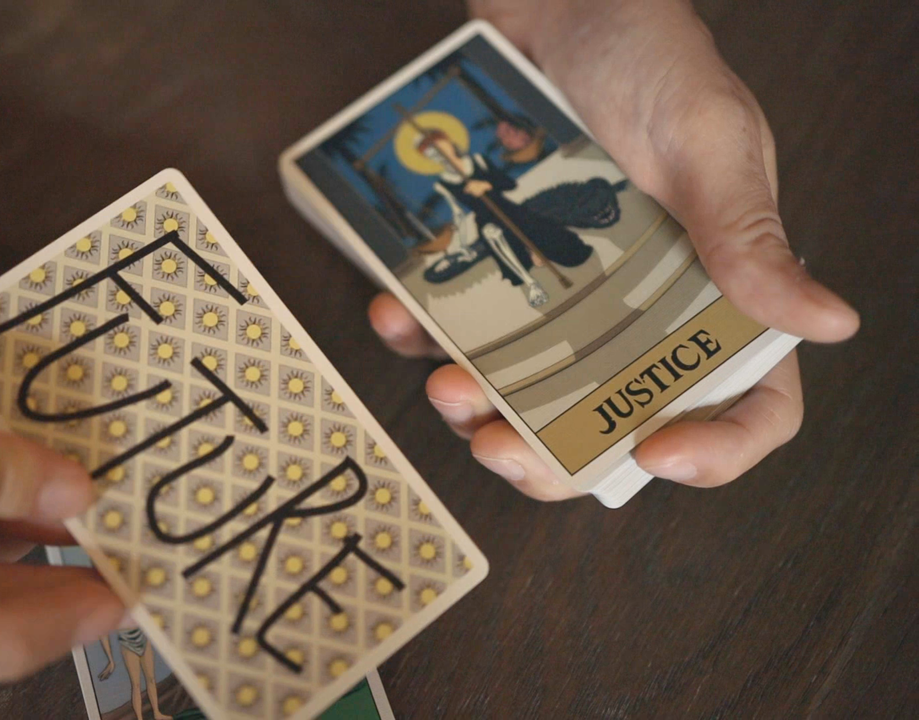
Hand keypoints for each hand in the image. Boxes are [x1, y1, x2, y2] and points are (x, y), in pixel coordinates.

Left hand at [370, 0, 858, 498]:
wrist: (551, 1)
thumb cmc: (646, 54)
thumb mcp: (707, 139)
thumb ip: (749, 236)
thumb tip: (827, 323)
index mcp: (718, 286)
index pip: (744, 394)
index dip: (717, 448)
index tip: (656, 455)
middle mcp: (637, 306)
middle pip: (609, 420)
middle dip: (553, 455)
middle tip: (502, 444)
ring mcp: (559, 292)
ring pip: (522, 390)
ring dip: (476, 408)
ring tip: (445, 386)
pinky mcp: (496, 263)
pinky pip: (453, 322)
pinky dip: (419, 330)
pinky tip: (397, 313)